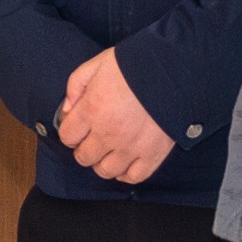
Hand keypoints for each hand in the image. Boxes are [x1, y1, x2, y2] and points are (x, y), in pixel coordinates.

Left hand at [52, 45, 175, 185]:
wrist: (174, 68)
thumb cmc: (135, 64)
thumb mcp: (97, 64)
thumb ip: (75, 87)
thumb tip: (66, 111)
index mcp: (92, 109)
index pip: (67, 136)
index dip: (70, 131)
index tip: (77, 126)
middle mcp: (108, 133)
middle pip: (83, 157)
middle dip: (83, 147)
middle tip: (92, 137)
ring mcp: (131, 147)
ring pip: (105, 171)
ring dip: (102, 162)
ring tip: (108, 149)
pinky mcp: (153, 154)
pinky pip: (133, 177)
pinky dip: (126, 173)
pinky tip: (125, 161)